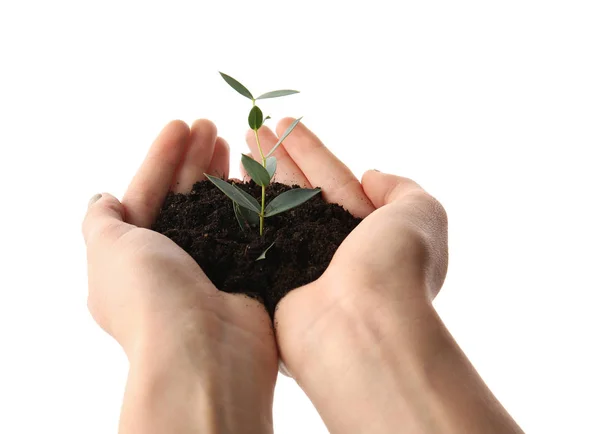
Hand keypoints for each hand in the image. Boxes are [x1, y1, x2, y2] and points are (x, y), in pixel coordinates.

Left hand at [83, 120, 276, 432]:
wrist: (206, 351)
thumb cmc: (150, 295)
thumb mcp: (108, 250)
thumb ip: (101, 221)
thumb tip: (102, 200)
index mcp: (134, 257)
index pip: (145, 195)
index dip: (160, 158)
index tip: (180, 125)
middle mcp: (171, 262)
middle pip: (184, 198)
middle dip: (194, 159)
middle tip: (211, 125)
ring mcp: (210, 268)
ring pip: (216, 210)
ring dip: (221, 174)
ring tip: (232, 140)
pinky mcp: (243, 273)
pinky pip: (245, 229)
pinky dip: (250, 202)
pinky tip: (257, 177)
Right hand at [245, 118, 447, 376]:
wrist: (361, 326)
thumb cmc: (397, 268)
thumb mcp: (421, 214)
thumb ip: (402, 190)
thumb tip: (371, 177)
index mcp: (368, 234)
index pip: (335, 181)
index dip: (310, 151)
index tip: (284, 123)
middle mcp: (333, 251)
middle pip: (300, 192)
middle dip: (278, 158)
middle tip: (252, 129)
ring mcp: (300, 268)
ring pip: (275, 212)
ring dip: (257, 176)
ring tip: (236, 142)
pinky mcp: (271, 285)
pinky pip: (255, 238)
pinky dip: (242, 211)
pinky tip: (224, 184)